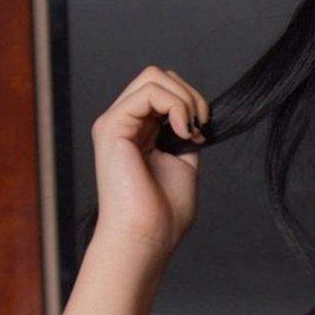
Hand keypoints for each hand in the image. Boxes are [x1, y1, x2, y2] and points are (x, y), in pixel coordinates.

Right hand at [90, 65, 210, 260]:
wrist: (146, 238)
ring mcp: (115, 122)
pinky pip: (149, 91)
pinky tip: (183, 133)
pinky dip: (176, 106)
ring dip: (185, 100)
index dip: (191, 103)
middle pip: (158, 76)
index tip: (202, 135)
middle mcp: (124, 123)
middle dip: (190, 96)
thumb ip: (184, 135)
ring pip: (153, 76)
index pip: (164, 91)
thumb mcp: (183, 165)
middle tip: (199, 130)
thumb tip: (196, 113)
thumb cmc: (162, 215)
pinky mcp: (112, 126)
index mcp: (139, 131)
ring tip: (191, 132)